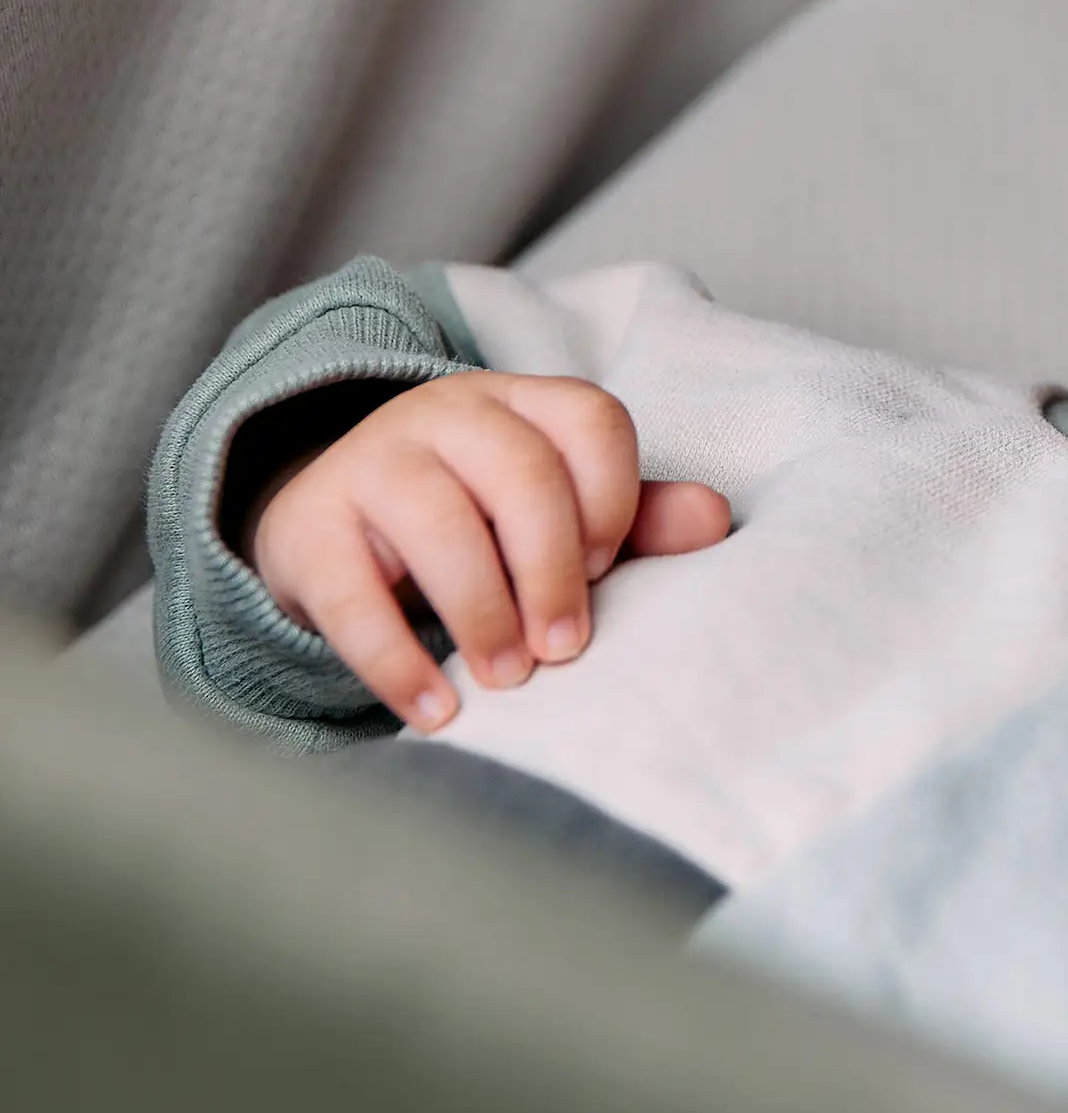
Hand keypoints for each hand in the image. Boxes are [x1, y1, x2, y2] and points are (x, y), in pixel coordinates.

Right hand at [247, 372, 731, 730]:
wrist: (326, 525)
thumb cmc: (471, 521)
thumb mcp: (551, 511)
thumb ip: (633, 517)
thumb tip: (714, 520)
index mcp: (520, 401)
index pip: (590, 420)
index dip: (613, 497)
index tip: (607, 569)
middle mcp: (445, 414)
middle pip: (521, 471)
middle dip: (554, 568)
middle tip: (565, 649)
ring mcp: (369, 462)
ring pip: (438, 522)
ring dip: (484, 612)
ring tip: (508, 680)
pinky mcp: (307, 529)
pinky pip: (353, 594)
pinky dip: (397, 661)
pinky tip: (435, 711)